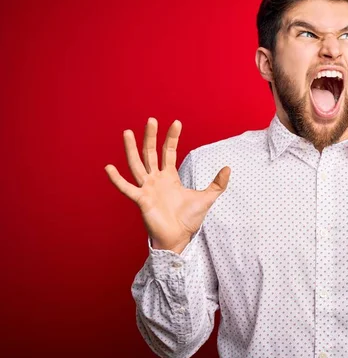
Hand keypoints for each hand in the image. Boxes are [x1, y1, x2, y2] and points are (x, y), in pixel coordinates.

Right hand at [105, 118, 229, 253]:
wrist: (180, 238)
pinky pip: (127, 188)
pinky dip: (117, 179)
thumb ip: (218, 183)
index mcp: (169, 177)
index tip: (176, 122)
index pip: (169, 152)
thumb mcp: (207, 197)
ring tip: (127, 132)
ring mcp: (147, 189)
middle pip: (151, 153)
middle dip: (151, 137)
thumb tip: (228, 167)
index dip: (172, 138)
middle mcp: (156, 179)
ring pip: (137, 164)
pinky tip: (109, 167)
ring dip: (131, 149)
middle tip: (151, 120)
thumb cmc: (189, 219)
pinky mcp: (142, 200)